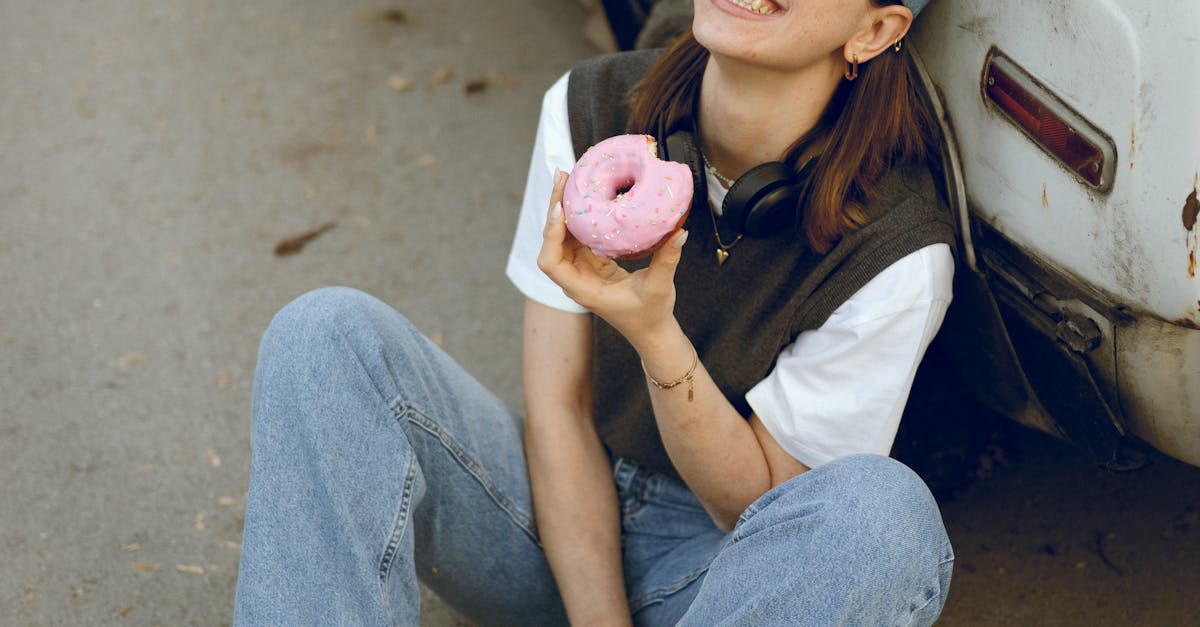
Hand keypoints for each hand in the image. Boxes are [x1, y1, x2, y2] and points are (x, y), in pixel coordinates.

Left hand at [537, 170, 687, 349]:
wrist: (651, 331)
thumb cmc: (651, 315)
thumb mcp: (659, 287)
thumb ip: (667, 259)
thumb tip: (680, 231)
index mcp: (583, 289)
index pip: (551, 262)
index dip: (551, 235)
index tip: (560, 210)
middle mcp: (576, 278)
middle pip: (553, 241)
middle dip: (554, 209)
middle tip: (563, 176)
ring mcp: (582, 269)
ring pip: (563, 235)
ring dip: (564, 208)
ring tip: (571, 179)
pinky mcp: (592, 262)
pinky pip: (579, 235)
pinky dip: (579, 215)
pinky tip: (586, 195)